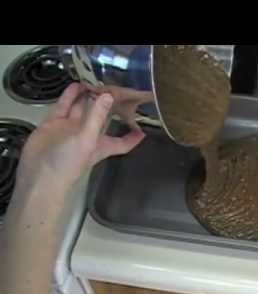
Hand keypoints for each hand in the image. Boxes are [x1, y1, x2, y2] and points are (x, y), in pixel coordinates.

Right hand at [17, 83, 145, 189]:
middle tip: (113, 85)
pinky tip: (75, 85)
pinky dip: (69, 96)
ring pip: (82, 108)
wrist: (39, 174)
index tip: (144, 127)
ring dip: (88, 96)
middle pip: (102, 117)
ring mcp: (71, 129)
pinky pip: (64, 106)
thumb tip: (108, 96)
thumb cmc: (68, 164)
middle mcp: (88, 135)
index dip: (134, 136)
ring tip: (94, 80)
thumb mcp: (88, 139)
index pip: (124, 141)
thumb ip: (97, 117)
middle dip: (107, 104)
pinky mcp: (54, 124)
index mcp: (103, 144)